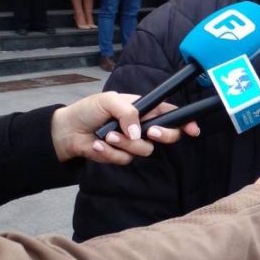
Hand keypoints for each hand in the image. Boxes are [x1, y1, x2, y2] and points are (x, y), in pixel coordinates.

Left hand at [50, 91, 200, 164]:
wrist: (66, 131)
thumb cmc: (88, 110)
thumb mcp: (108, 101)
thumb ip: (128, 112)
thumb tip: (139, 132)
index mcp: (142, 109)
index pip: (169, 114)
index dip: (184, 121)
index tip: (193, 129)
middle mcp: (141, 126)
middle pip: (166, 135)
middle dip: (162, 135)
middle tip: (150, 133)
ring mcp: (132, 142)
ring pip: (144, 149)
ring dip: (125, 143)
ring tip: (107, 135)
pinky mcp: (120, 156)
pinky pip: (126, 159)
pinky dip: (110, 153)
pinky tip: (98, 145)